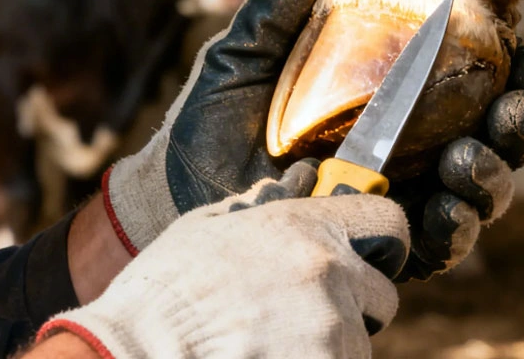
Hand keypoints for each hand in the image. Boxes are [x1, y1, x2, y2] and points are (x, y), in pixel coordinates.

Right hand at [37, 161, 409, 358]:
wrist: (136, 353)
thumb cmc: (161, 294)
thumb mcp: (205, 230)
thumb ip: (259, 207)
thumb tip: (294, 182)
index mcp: (303, 228)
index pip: (388, 222)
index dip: (382, 244)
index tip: (370, 258)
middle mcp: (328, 274)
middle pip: (381, 295)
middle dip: (354, 308)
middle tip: (305, 318)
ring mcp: (330, 330)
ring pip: (359, 343)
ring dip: (330, 347)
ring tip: (273, 346)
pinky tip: (270, 358)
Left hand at [101, 0, 523, 281]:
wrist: (177, 191)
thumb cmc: (213, 117)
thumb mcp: (246, 54)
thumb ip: (280, 7)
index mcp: (399, 97)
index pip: (476, 80)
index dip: (515, 68)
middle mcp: (415, 147)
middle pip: (495, 137)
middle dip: (520, 123)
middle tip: (514, 105)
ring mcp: (404, 198)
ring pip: (481, 191)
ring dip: (495, 174)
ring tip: (472, 157)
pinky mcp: (384, 244)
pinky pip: (441, 245)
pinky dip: (457, 227)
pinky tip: (447, 208)